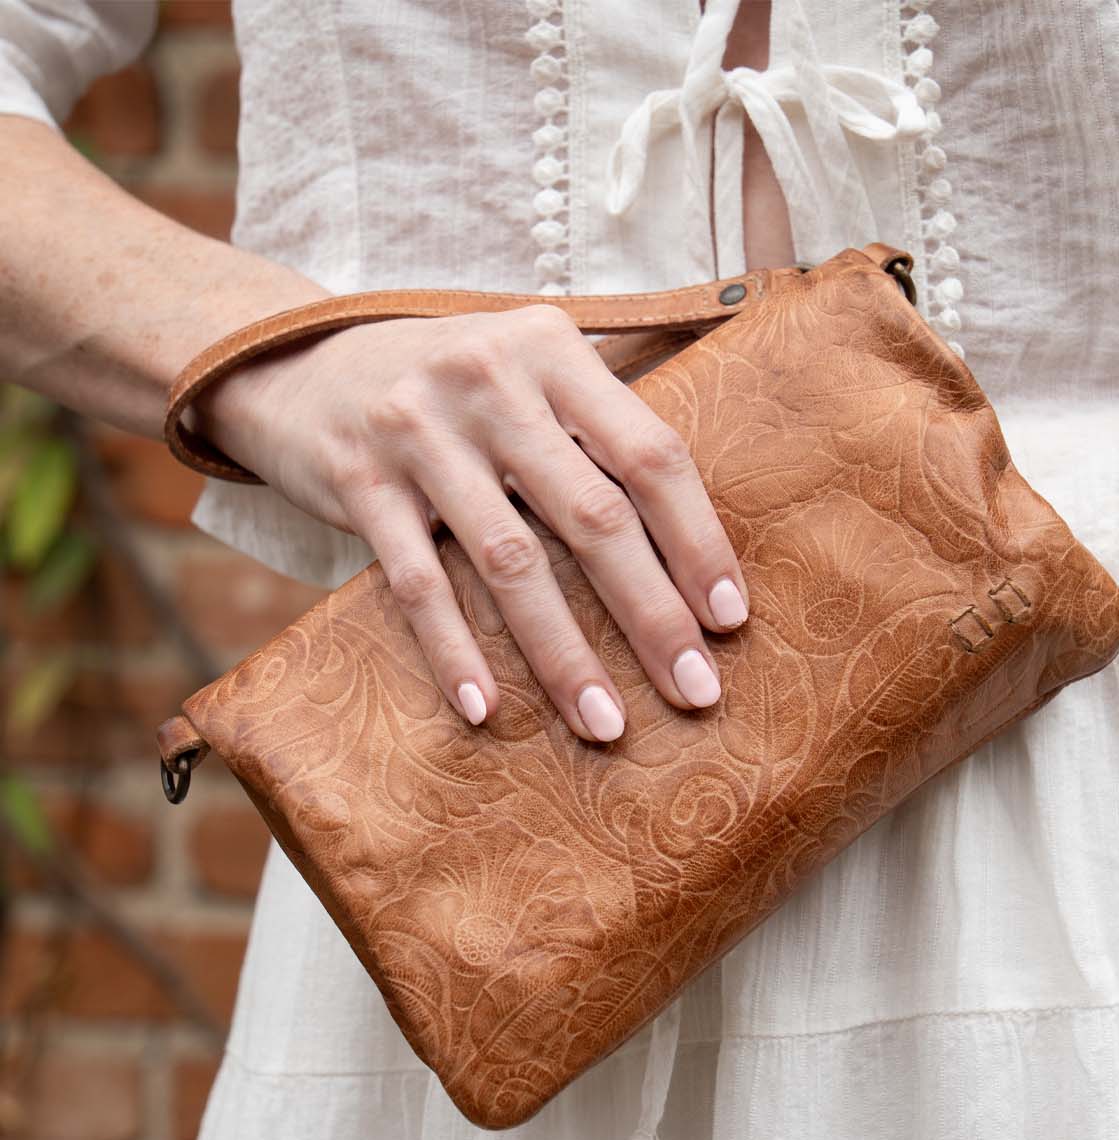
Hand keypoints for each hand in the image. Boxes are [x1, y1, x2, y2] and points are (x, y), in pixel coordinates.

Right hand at [190, 304, 750, 742]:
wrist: (299, 362)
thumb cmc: (448, 383)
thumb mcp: (525, 365)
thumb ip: (598, 417)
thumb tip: (702, 518)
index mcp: (550, 347)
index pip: (648, 453)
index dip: (697, 541)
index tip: (730, 619)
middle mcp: (490, 380)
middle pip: (592, 516)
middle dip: (652, 614)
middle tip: (695, 690)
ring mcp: (419, 431)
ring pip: (510, 562)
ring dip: (564, 654)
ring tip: (605, 724)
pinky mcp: (358, 482)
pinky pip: (418, 583)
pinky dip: (453, 650)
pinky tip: (484, 709)